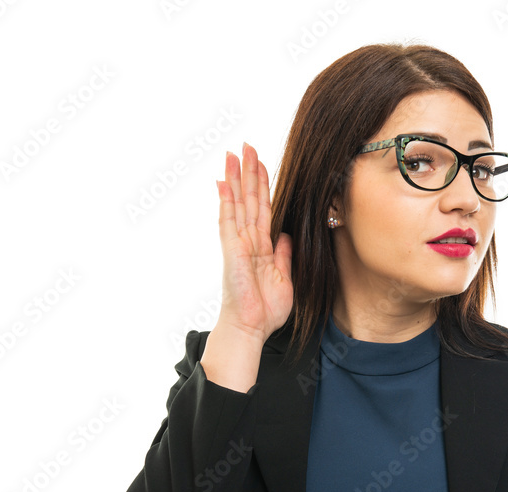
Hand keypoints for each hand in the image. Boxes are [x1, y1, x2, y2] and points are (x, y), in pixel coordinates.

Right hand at [214, 142, 292, 342]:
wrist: (251, 329)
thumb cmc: (265, 310)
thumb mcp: (284, 277)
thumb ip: (283, 254)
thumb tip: (285, 235)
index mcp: (261, 247)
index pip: (262, 209)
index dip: (262, 186)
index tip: (261, 164)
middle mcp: (247, 241)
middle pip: (249, 200)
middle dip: (249, 173)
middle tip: (247, 146)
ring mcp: (237, 244)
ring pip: (238, 204)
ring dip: (236, 179)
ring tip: (234, 153)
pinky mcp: (232, 252)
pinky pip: (228, 222)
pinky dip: (226, 201)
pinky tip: (223, 182)